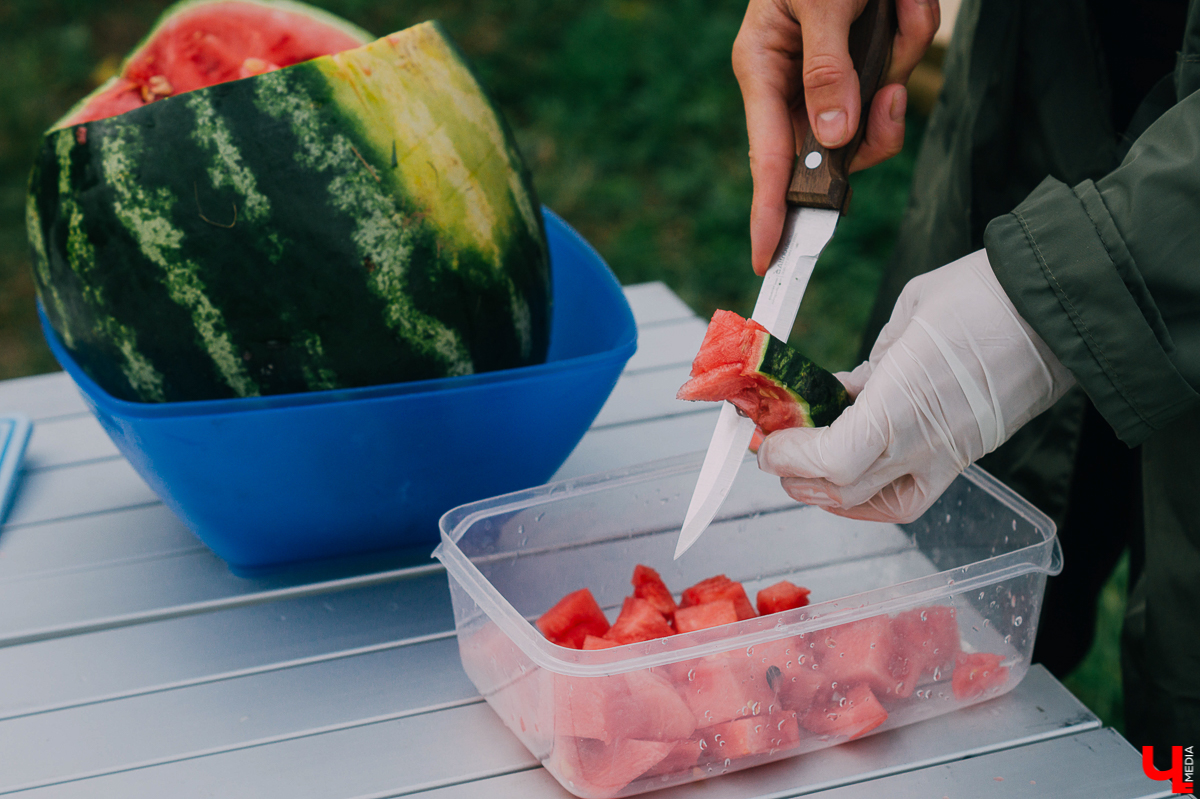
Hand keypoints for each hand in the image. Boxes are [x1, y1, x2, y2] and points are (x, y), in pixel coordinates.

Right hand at [732, 0, 939, 273]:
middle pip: (832, 151)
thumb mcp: (822, 1)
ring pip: (874, 117)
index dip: (768, 211)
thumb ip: (827, 71)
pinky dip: (912, 33)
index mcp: (763, 66)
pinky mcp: (868, 62)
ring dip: (897, 61)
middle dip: (869, 126)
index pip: (766, 157)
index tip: (770, 258)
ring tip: (892, 6)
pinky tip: (901, 0)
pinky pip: (900, 75)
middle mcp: (793, 80)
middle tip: (884, 85)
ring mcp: (834, 75)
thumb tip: (832, 140)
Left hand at [756, 250, 1075, 522]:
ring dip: (827, 494)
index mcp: (903, 404)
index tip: (769, 439)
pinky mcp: (962, 460)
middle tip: (773, 449)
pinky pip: (907, 497)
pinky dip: (868, 498)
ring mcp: (946, 458)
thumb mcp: (905, 318)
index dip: (791, 456)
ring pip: (873, 505)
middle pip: (842, 489)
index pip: (833, 460)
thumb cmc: (982, 297)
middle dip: (795, 475)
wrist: (1056, 309)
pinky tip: (849, 478)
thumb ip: (869, 367)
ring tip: (803, 469)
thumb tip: (845, 389)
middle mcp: (924, 445)